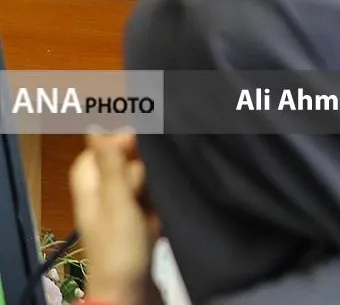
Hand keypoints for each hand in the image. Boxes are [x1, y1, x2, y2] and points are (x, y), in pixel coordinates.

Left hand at [69, 132, 155, 304]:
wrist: (133, 293)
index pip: (96, 155)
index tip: (140, 139)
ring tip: (163, 194)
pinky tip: (174, 203)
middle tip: (151, 181)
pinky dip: (165, 200)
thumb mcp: (117, 201)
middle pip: (124, 167)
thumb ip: (111, 164)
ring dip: (157, 184)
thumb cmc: (120, 248)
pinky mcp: (144, 226)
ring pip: (144, 183)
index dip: (116, 143)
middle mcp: (106, 200)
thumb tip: (94, 125)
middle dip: (143, 167)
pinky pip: (156, 201)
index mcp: (91, 191)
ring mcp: (125, 214)